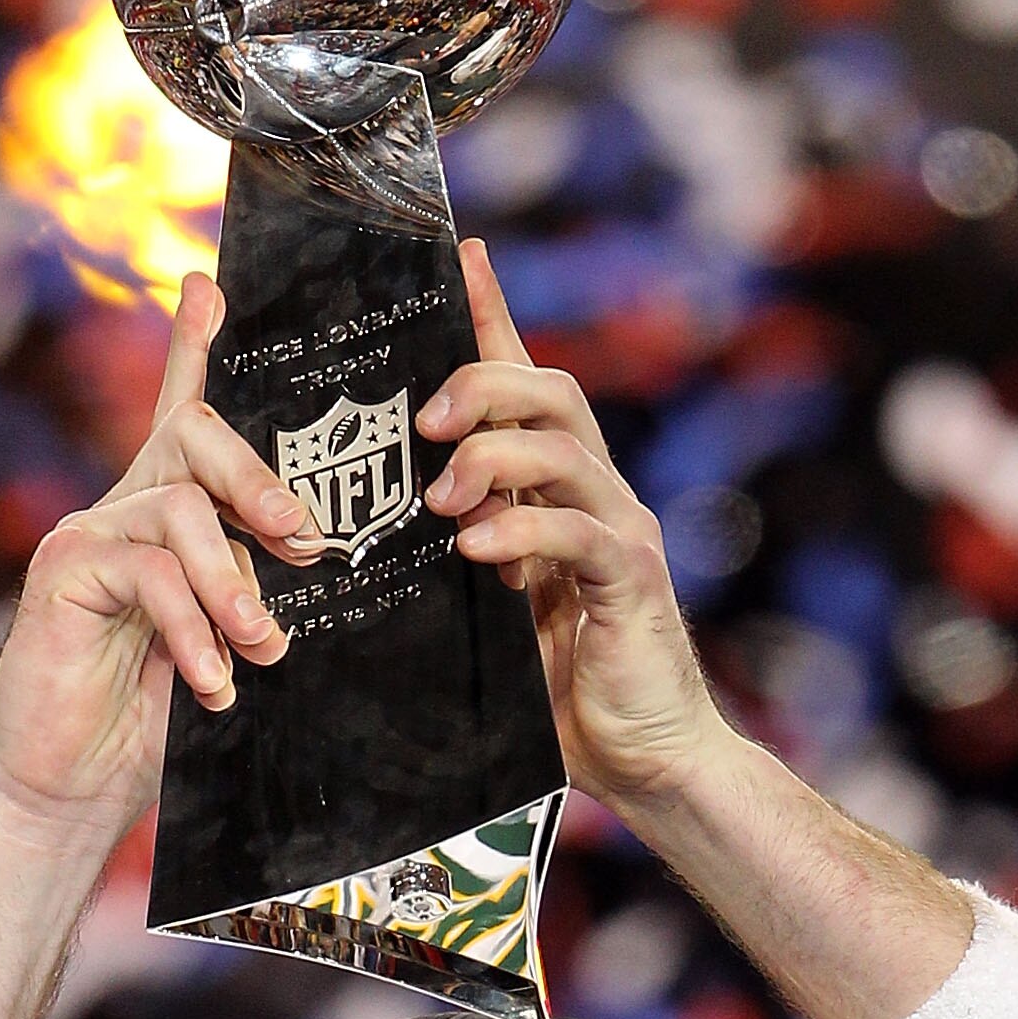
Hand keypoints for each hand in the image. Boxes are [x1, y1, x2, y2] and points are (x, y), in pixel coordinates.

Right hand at [0, 274, 325, 835]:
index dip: (192, 349)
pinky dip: (192, 628)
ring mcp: (87, 533)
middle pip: (194, 438)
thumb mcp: (221, 647)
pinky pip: (147, 572)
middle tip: (303, 544)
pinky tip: (212, 680)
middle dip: (260, 483)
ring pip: (179, 511)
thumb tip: (311, 559)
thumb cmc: (151, 721)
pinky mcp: (64, 571)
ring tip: (262, 650)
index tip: (209, 288)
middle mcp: (122, 509)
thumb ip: (250, 593)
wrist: (70, 787)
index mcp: (162, 518)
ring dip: (234, 585)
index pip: (181, 418)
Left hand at [417, 241, 717, 816]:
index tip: (460, 255)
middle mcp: (597, 496)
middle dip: (482, 385)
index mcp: (558, 493)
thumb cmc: (556, 695)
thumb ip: (451, 561)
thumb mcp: (486, 614)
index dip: (494, 318)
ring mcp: (620, 533)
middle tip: (425, 421)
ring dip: (493, 459)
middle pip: (551, 393)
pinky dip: (524, 532)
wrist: (647, 762)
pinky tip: (479, 551)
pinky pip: (578, 533)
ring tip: (441, 497)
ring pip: (563, 449)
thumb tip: (370, 529)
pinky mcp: (631, 582)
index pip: (526, 384)